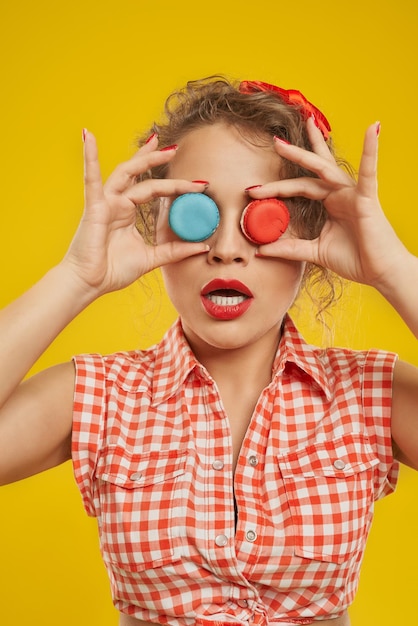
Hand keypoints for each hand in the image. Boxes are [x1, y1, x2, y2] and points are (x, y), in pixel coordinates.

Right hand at [63, 132, 207, 296]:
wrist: (89, 284)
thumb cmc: (112, 271)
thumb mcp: (152, 258)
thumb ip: (175, 250)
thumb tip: (202, 245)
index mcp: (128, 212)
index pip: (153, 189)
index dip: (174, 185)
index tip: (198, 184)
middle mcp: (117, 203)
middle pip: (140, 174)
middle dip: (157, 160)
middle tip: (177, 148)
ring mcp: (105, 202)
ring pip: (126, 173)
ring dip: (142, 157)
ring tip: (159, 143)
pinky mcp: (94, 207)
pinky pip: (91, 179)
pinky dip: (89, 157)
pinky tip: (88, 137)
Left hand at [252, 118, 409, 291]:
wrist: (381, 273)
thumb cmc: (356, 260)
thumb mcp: (315, 252)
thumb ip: (290, 248)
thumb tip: (262, 250)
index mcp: (330, 204)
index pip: (300, 188)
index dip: (277, 188)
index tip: (253, 190)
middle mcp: (340, 194)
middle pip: (311, 172)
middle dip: (293, 156)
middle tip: (274, 141)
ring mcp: (353, 194)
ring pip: (327, 169)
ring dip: (311, 151)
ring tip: (304, 126)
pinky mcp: (367, 199)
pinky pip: (368, 172)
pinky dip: (371, 150)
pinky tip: (372, 130)